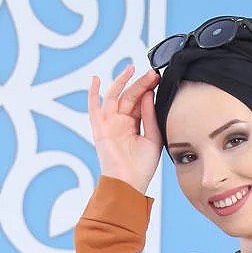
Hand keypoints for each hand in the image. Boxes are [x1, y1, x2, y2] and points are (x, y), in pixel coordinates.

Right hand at [90, 64, 162, 191]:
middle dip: (140, 83)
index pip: (140, 101)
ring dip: (121, 82)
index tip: (158, 78)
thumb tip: (148, 94)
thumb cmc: (142, 168)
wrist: (129, 184)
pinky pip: (94, 108)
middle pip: (129, 96)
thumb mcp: (153, 139)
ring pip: (115, 97)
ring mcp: (109, 124)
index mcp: (134, 124)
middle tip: (153, 74)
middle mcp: (121, 122)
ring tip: (131, 68)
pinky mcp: (100, 129)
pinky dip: (93, 94)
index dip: (148, 89)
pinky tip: (96, 80)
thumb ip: (150, 117)